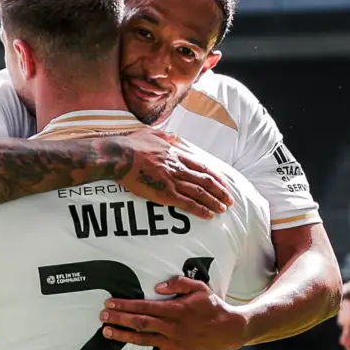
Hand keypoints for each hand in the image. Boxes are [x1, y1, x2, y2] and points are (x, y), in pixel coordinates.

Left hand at [100, 276, 247, 349]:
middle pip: (139, 323)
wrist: (228, 330)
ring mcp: (172, 343)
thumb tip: (157, 286)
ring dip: (123, 336)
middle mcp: (171, 327)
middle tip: (103, 316)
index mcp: (175, 309)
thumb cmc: (213, 307)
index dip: (125, 305)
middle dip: (118, 319)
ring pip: (142, 340)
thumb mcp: (199, 288)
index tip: (110, 303)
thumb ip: (178, 284)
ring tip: (107, 332)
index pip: (143, 306)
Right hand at [114, 130, 232, 219]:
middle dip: (220, 192)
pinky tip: (208, 215)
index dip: (215, 176)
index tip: (224, 183)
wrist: (120, 155)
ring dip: (213, 202)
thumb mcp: (151, 134)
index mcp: (176, 154)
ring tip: (222, 209)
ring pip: (200, 192)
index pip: (202, 167)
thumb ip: (164, 136)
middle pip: (205, 181)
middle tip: (229, 201)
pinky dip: (199, 209)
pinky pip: (187, 203)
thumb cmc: (131, 144)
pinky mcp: (165, 193)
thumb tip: (173, 135)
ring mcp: (173, 181)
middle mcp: (178, 167)